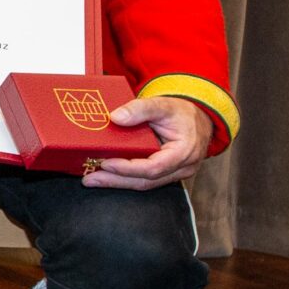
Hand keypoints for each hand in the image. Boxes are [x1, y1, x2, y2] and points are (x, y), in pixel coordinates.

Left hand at [85, 96, 211, 190]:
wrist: (199, 119)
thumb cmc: (183, 113)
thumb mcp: (164, 105)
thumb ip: (141, 108)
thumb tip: (115, 117)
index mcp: (184, 152)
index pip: (153, 167)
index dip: (128, 168)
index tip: (106, 163)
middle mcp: (182, 168)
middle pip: (146, 181)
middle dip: (116, 181)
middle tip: (89, 178)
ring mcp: (175, 173)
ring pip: (144, 183)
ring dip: (117, 182)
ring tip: (91, 178)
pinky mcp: (166, 173)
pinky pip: (144, 179)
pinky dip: (124, 177)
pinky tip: (106, 175)